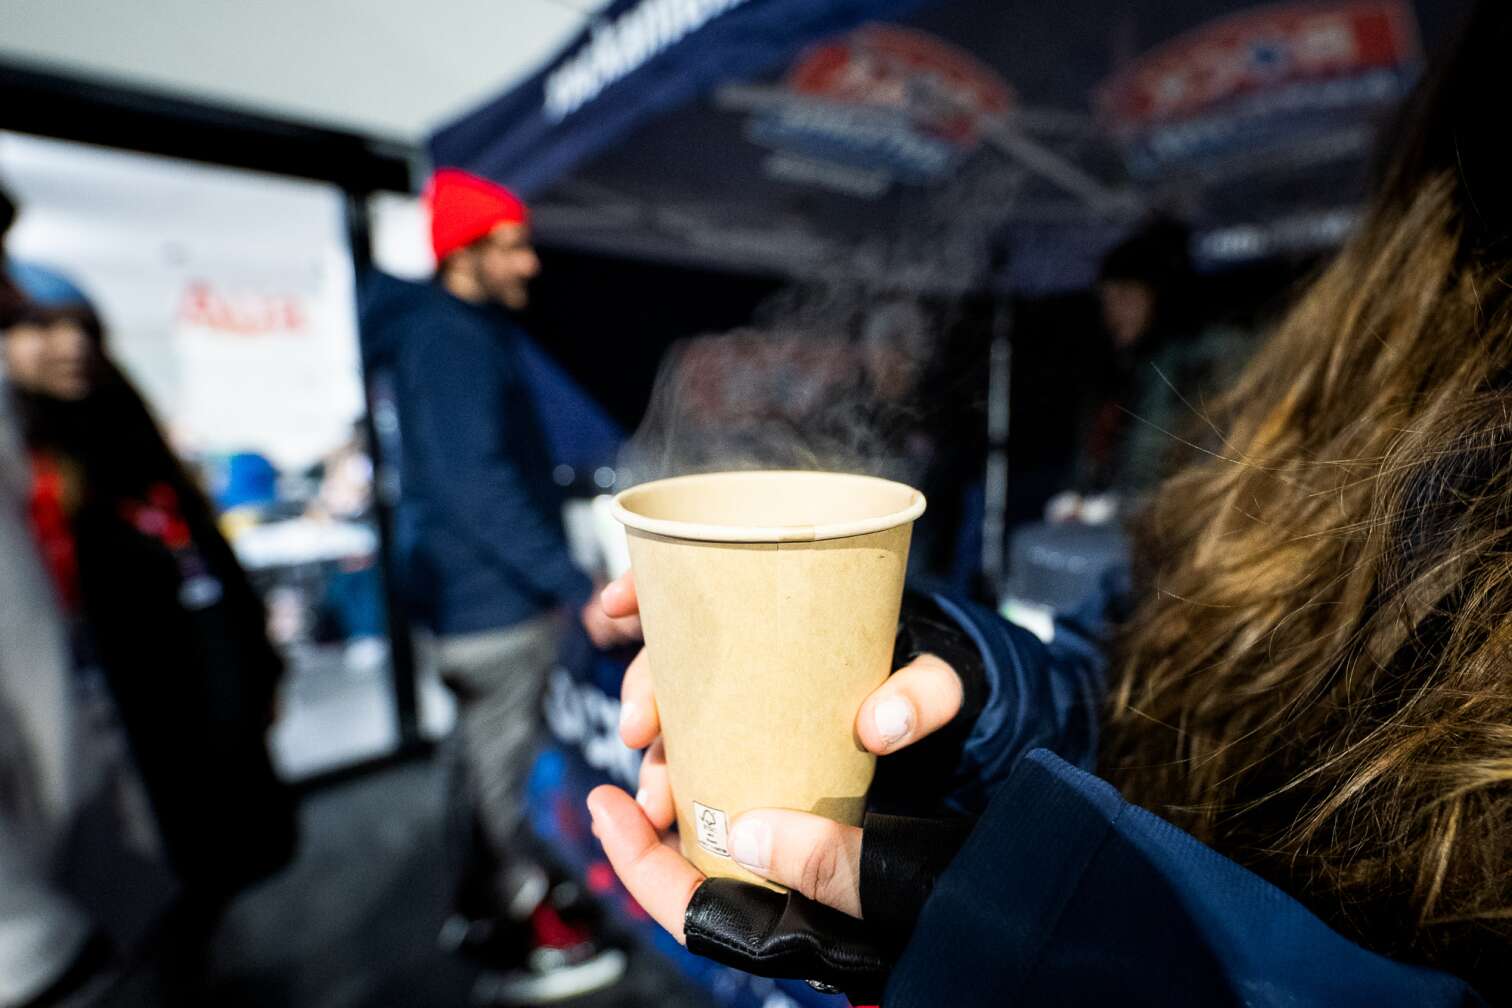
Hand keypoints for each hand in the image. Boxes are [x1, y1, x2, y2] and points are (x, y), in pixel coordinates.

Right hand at [588, 573, 964, 935]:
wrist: (936, 718)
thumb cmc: (927, 680)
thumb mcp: (936, 676)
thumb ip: (923, 693)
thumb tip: (878, 727)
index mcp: (782, 609)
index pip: (697, 580)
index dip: (645, 583)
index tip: (614, 604)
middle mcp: (750, 648)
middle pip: (674, 653)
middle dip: (642, 689)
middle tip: (639, 730)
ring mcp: (742, 697)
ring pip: (677, 713)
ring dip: (654, 753)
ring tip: (653, 796)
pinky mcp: (747, 745)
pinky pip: (695, 757)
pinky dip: (672, 781)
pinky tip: (657, 811)